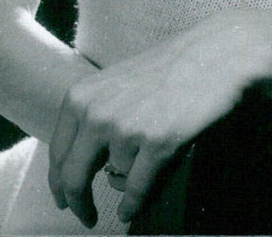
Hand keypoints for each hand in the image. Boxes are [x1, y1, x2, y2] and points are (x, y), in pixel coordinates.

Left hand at [47, 10, 268, 226]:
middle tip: (86, 217)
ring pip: (114, 180)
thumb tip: (87, 163)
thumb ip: (95, 115)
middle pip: (74, 178)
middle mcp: (97, 113)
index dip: (58, 184)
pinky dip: (133, 205)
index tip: (63, 200)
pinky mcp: (157, 144)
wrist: (213, 54)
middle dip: (78, 203)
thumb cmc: (169, 66)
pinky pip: (136, 190)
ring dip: (125, 183)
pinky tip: (130, 210)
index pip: (57, 153)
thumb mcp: (116, 83)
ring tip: (144, 164)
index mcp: (82, 96)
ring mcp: (126, 130)